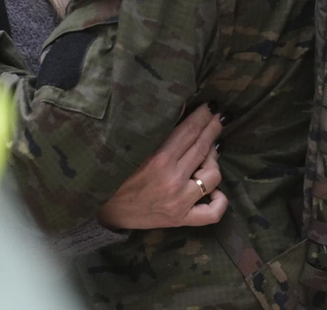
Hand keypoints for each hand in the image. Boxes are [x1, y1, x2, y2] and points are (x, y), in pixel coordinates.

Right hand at [99, 104, 226, 229]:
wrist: (105, 210)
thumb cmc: (116, 175)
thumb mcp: (134, 148)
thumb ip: (158, 132)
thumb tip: (182, 109)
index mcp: (158, 160)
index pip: (189, 132)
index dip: (203, 116)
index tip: (211, 106)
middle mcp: (172, 180)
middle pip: (202, 148)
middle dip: (214, 129)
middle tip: (221, 117)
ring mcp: (180, 202)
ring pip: (213, 176)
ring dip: (214, 160)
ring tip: (209, 153)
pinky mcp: (181, 220)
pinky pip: (213, 213)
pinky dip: (220, 201)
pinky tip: (216, 190)